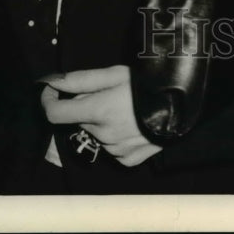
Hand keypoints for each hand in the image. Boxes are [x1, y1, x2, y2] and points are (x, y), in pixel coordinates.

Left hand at [40, 65, 161, 167]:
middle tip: (110, 93)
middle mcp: (103, 135)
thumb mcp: (115, 73)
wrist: (184, 104)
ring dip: (102, 122)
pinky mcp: (129, 159)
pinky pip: (112, 149)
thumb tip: (53, 82)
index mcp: (97, 111)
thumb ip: (81, 79)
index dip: (48, 100)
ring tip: (126, 108)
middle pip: (81, 120)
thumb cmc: (148, 83)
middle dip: (88, 107)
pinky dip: (116, 138)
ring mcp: (116, 151)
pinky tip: (132, 125)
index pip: (55, 114)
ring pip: (97, 134)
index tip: (52, 91)